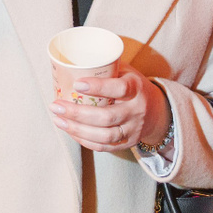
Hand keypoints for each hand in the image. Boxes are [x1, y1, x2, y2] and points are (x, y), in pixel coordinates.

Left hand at [49, 63, 168, 153]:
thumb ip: (106, 69)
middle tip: (56, 106)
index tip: (77, 84)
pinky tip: (70, 131)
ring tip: (58, 120)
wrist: (157, 111)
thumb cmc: (133, 86)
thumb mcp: (126, 72)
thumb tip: (72, 65)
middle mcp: (137, 110)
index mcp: (136, 88)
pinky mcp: (128, 143)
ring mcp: (133, 129)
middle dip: (77, 113)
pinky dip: (84, 140)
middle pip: (106, 117)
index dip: (98, 87)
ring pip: (104, 135)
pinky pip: (104, 147)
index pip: (119, 88)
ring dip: (77, 129)